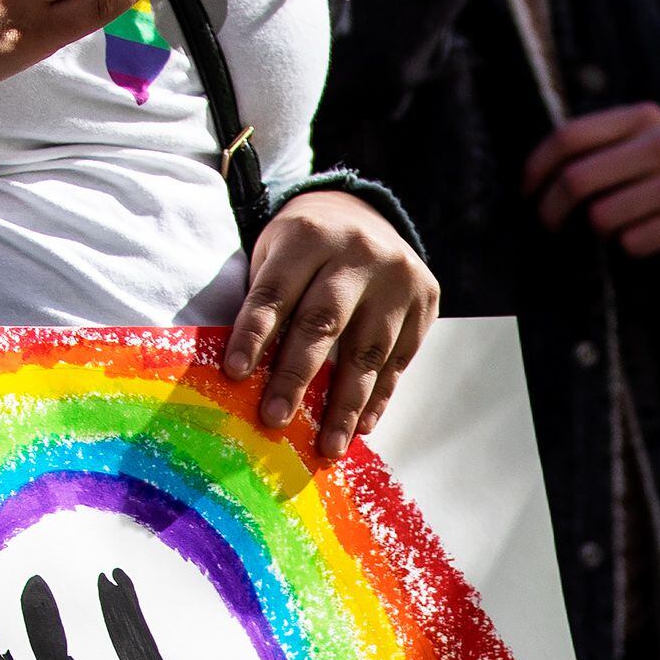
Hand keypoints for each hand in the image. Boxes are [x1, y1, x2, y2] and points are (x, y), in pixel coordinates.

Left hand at [225, 189, 438, 457]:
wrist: (363, 214)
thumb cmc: (304, 248)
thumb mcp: (276, 254)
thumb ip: (267, 303)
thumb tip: (247, 379)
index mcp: (309, 236)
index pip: (276, 293)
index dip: (254, 335)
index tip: (235, 375)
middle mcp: (357, 254)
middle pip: (323, 323)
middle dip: (296, 377)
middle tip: (274, 420)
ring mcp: (396, 278)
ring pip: (367, 350)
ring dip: (345, 405)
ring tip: (327, 446)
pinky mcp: (424, 301)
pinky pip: (397, 360)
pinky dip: (377, 398)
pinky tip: (360, 428)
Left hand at [524, 103, 659, 256]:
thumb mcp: (657, 134)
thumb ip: (610, 141)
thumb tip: (545, 170)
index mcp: (643, 119)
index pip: (569, 137)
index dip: (536, 167)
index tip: (527, 190)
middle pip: (577, 180)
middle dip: (552, 209)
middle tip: (548, 224)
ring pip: (602, 217)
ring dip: (598, 231)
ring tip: (614, 228)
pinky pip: (633, 243)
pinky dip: (630, 246)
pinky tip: (647, 237)